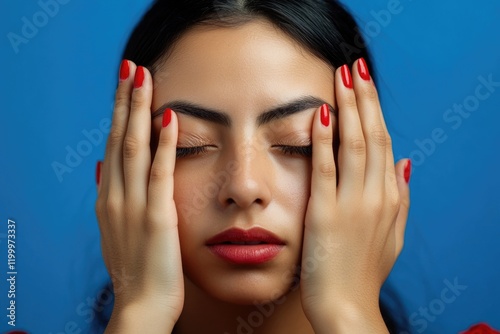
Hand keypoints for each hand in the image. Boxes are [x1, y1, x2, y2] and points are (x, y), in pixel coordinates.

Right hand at [95, 61, 182, 331]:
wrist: (141, 306)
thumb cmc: (137, 269)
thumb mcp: (118, 230)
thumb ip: (113, 197)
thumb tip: (105, 168)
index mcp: (109, 199)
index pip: (112, 146)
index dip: (118, 114)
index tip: (124, 88)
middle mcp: (116, 197)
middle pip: (119, 138)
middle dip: (124, 101)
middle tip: (130, 67)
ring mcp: (134, 206)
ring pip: (133, 148)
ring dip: (138, 110)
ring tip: (142, 78)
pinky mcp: (157, 217)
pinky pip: (160, 173)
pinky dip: (164, 144)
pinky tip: (168, 118)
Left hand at [300, 58, 410, 332]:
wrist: (348, 308)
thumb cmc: (364, 273)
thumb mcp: (392, 234)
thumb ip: (400, 198)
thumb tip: (405, 163)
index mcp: (391, 199)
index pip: (384, 144)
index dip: (375, 113)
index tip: (365, 87)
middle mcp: (376, 196)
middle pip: (372, 136)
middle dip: (365, 99)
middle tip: (355, 67)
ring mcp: (353, 204)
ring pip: (354, 145)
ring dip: (349, 108)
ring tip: (343, 78)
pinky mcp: (326, 214)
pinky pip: (326, 170)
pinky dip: (324, 141)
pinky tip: (321, 115)